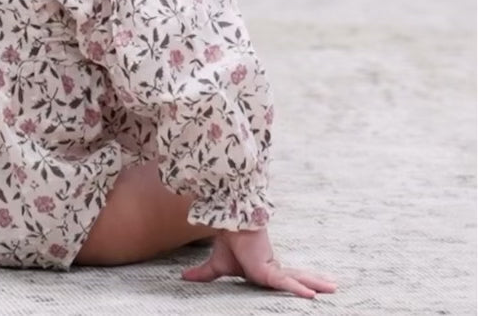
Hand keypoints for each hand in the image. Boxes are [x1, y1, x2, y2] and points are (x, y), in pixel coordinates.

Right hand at [182, 228, 336, 299]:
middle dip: (315, 283)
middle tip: (334, 287)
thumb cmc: (224, 240)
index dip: (297, 284)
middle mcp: (270, 269)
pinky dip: (298, 289)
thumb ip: (205, 274)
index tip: (312, 290)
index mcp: (262, 269)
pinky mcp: (267, 271)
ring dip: (316, 284)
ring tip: (335, 288)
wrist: (226, 224)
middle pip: (297, 279)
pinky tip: (312, 295)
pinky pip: (285, 284)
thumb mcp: (216, 265)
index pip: (283, 280)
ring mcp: (271, 269)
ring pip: (297, 280)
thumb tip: (184, 277)